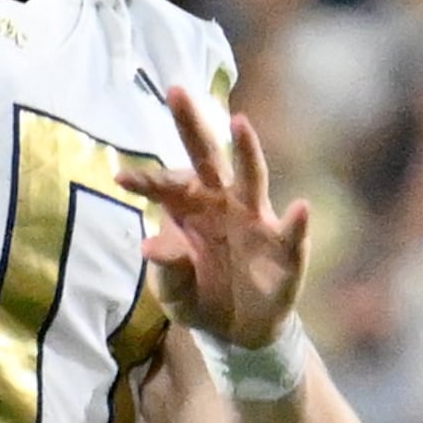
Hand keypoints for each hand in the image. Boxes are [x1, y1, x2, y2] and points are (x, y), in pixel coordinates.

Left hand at [118, 86, 313, 351]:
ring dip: (246, 150)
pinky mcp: (284, 246)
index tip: (121, 177)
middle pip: (207, 157)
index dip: (146, 180)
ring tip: (239, 123)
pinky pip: (292, 233)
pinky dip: (298, 222)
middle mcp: (222, 203)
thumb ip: (167, 272)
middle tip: (175, 90)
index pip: (167, 186)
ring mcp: (255, 219)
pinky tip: (301, 209)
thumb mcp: (175, 296)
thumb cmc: (200, 299)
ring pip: (251, 177)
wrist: (240, 332)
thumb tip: (148, 246)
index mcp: (190, 211)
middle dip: (192, 125)